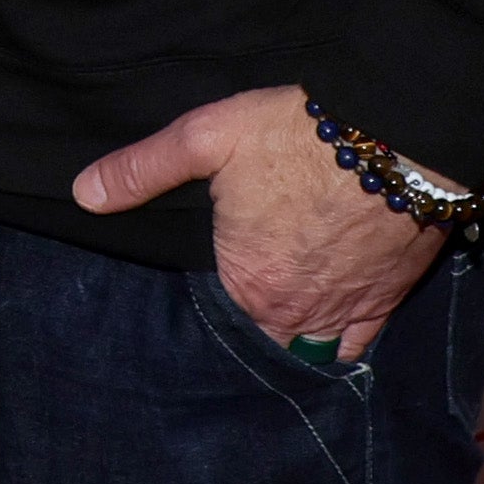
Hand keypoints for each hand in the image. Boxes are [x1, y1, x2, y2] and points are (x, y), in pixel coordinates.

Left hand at [75, 84, 447, 359]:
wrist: (399, 132)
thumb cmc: (298, 132)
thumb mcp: (206, 137)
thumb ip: (143, 170)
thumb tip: (84, 195)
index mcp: (246, 281)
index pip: (210, 319)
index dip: (201, 308)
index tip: (193, 296)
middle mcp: (294, 311)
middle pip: (257, 339)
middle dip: (242, 332)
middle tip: (231, 310)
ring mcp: (343, 311)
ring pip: (305, 350)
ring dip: (287, 343)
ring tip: (270, 327)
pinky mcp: (386, 301)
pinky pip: (356, 348)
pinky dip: (338, 348)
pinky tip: (321, 339)